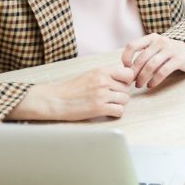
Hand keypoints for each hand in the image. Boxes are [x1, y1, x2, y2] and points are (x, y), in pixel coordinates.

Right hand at [8, 65, 133, 120]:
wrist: (56, 100)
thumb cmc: (72, 88)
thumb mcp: (91, 74)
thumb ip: (107, 75)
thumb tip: (126, 78)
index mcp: (102, 71)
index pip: (128, 73)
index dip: (127, 81)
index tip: (120, 85)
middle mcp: (103, 81)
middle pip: (127, 88)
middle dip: (121, 94)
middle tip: (110, 98)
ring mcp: (102, 95)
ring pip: (125, 100)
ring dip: (119, 104)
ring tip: (108, 104)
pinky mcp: (99, 108)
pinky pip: (119, 111)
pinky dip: (116, 113)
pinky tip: (107, 111)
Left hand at [121, 34, 184, 88]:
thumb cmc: (168, 52)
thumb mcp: (156, 47)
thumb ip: (144, 53)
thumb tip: (126, 69)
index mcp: (151, 38)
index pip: (132, 45)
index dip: (126, 58)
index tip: (126, 68)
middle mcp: (160, 41)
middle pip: (141, 58)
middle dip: (134, 72)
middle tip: (130, 82)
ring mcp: (170, 49)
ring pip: (151, 65)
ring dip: (142, 78)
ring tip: (139, 85)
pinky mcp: (178, 59)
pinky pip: (163, 71)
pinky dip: (154, 80)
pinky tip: (150, 85)